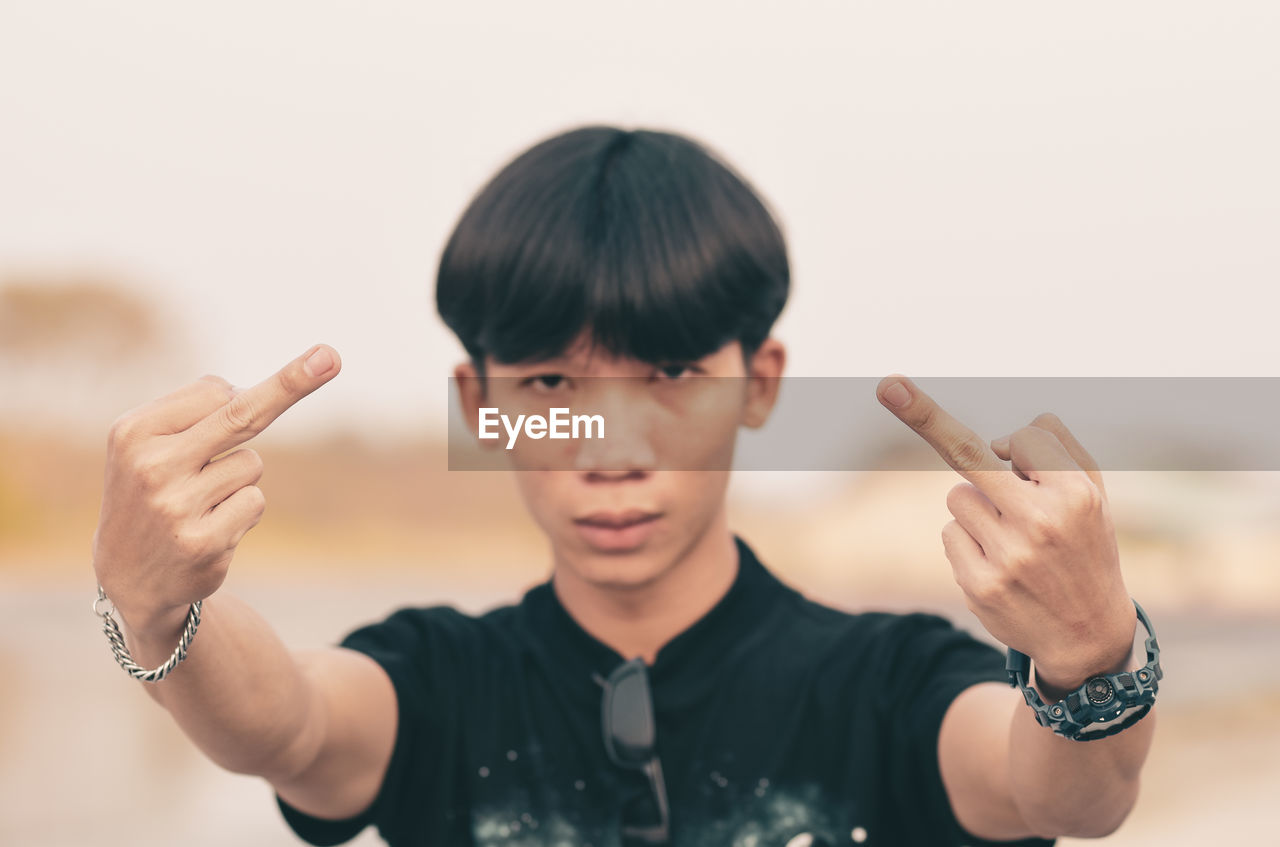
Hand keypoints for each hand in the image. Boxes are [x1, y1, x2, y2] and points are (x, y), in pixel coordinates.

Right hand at [92, 345, 340, 634]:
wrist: (127, 572)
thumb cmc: (152, 489)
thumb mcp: (151, 444)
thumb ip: (199, 413)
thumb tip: (269, 389)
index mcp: (134, 431)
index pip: (214, 390)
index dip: (245, 393)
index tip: (309, 361)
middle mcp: (151, 466)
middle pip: (242, 414)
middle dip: (291, 383)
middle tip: (331, 357)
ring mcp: (176, 506)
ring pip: (252, 464)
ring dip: (237, 479)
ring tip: (199, 501)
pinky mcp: (202, 542)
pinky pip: (254, 501)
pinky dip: (242, 511)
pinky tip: (209, 526)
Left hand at [876, 374, 1136, 690]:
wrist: (1088, 635)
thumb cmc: (1084, 545)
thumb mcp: (1093, 493)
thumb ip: (1055, 447)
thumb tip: (993, 444)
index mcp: (1074, 495)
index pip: (1022, 438)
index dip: (1018, 446)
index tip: (983, 432)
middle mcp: (1040, 523)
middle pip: (967, 454)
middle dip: (924, 415)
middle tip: (888, 385)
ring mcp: (1007, 557)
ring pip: (958, 496)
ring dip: (978, 507)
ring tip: (1015, 538)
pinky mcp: (978, 585)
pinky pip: (950, 532)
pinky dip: (968, 541)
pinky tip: (1000, 564)